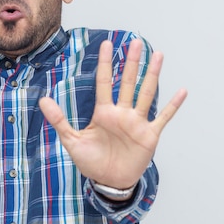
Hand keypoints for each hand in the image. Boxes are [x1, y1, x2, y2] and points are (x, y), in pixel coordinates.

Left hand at [39, 39, 186, 188]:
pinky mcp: (149, 135)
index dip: (106, 64)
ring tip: (158, 56)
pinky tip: (181, 91)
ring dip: (152, 75)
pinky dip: (173, 105)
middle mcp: (122, 113)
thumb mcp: (71, 140)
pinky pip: (163, 117)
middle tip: (136, 41)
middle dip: (132, 62)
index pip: (105, 82)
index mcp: (104, 112)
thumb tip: (42, 100)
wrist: (109, 182)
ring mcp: (137, 122)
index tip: (107, 44)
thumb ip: (59, 120)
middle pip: (128, 82)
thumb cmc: (91, 162)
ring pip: (146, 93)